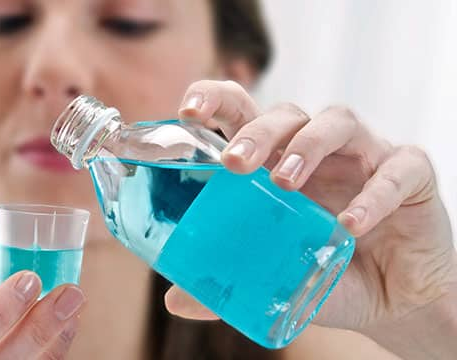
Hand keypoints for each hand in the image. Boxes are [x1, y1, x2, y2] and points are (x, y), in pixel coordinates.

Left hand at [167, 80, 456, 357]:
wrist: (393, 300)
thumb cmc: (327, 272)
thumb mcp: (274, 276)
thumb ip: (230, 280)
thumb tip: (176, 300)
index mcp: (278, 161)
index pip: (244, 112)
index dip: (215, 100)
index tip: (188, 112)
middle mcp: (319, 150)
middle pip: (287, 114)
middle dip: (257, 131)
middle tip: (235, 164)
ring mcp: (365, 156)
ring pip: (337, 122)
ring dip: (309, 145)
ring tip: (286, 182)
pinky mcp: (411, 175)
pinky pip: (397, 170)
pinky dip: (374, 195)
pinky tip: (350, 225)